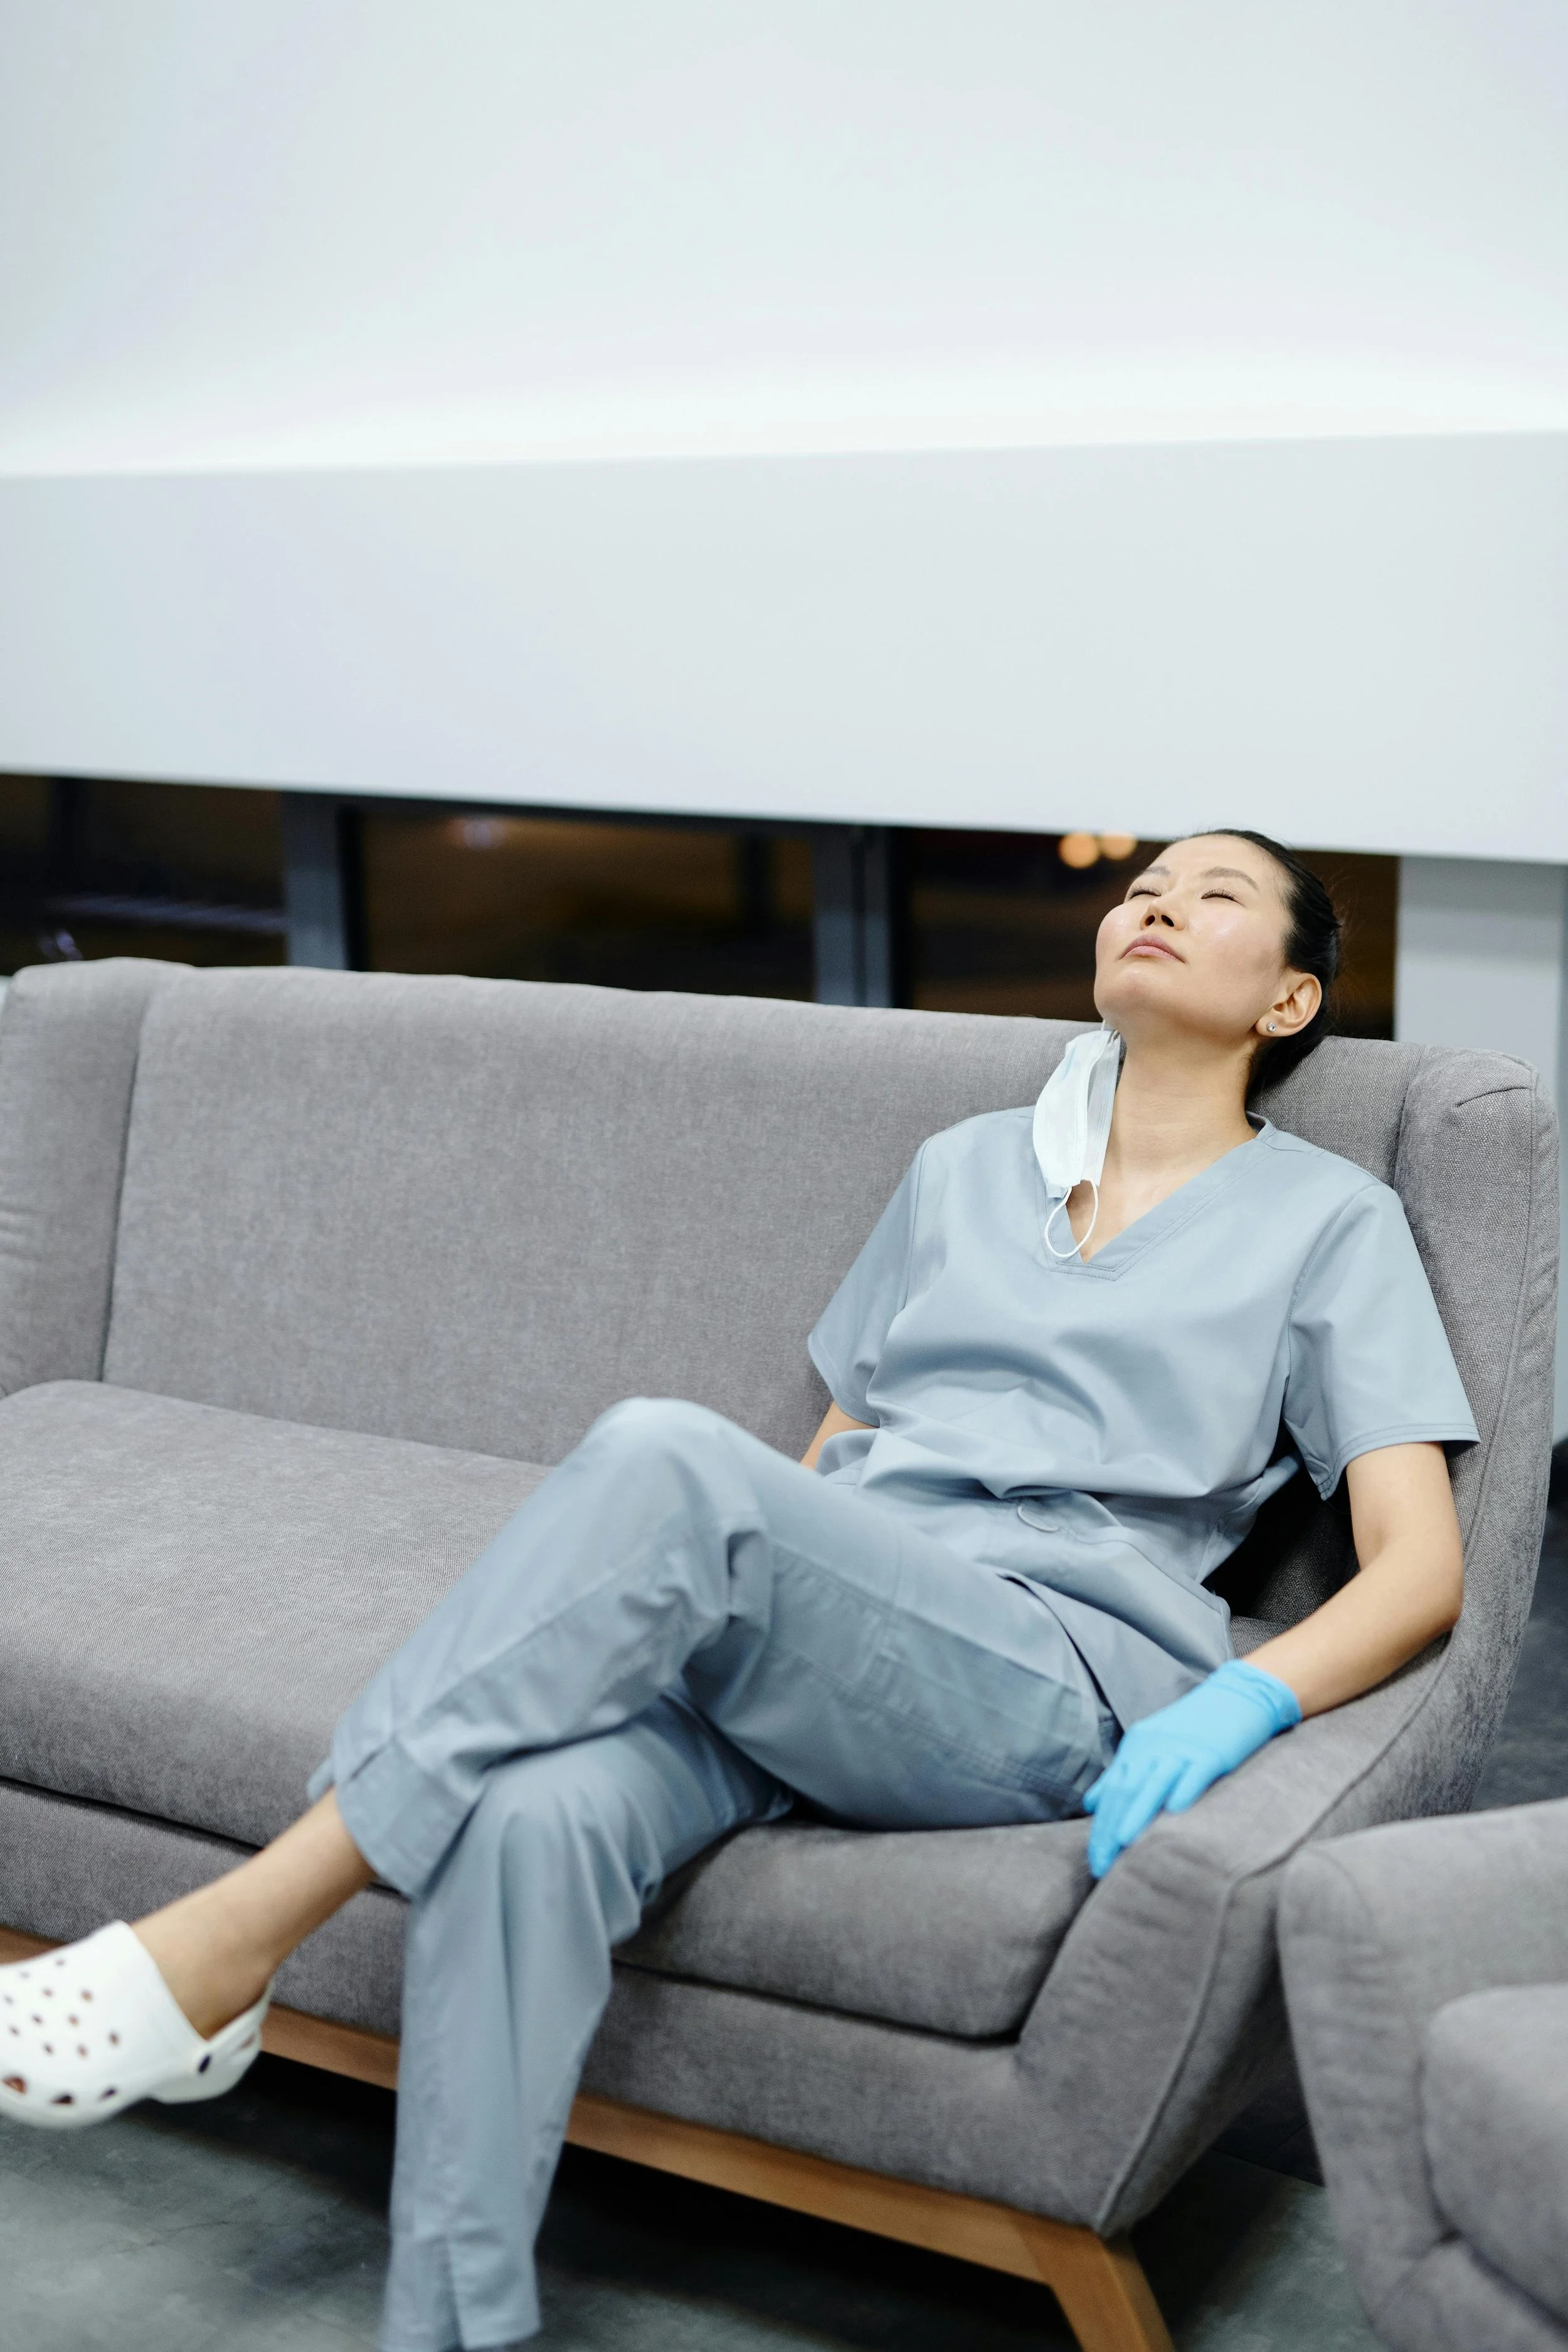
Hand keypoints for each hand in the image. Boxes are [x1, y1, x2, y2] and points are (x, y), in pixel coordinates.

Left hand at [1082, 1659, 1300, 1878]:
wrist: (1236, 1695)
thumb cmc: (1194, 1727)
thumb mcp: (1151, 1745)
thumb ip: (1121, 1773)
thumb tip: (1091, 1803)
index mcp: (1137, 1747)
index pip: (1112, 1792)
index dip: (1101, 1828)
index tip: (1095, 1861)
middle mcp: (1155, 1747)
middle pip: (1126, 1790)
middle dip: (1111, 1829)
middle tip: (1102, 1865)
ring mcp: (1183, 1749)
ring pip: (1155, 1783)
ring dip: (1137, 1813)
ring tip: (1123, 1841)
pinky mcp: (1212, 1752)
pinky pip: (1196, 1772)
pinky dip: (1184, 1789)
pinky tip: (1176, 1809)